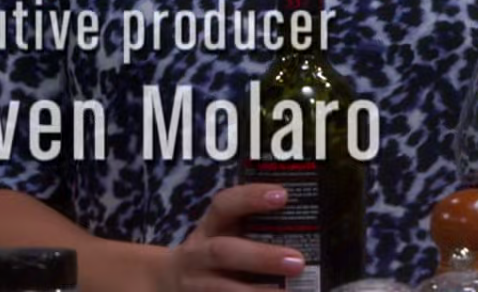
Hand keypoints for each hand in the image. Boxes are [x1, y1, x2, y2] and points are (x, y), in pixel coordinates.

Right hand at [164, 184, 304, 291]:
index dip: (251, 198)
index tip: (283, 195)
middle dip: (261, 258)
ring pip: (224, 290)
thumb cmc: (214, 255)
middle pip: (225, 253)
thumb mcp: (223, 235)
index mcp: (209, 229)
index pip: (224, 205)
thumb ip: (255, 228)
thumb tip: (310, 226)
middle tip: (298, 262)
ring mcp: (198, 286)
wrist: (168, 284)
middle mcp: (199, 256)